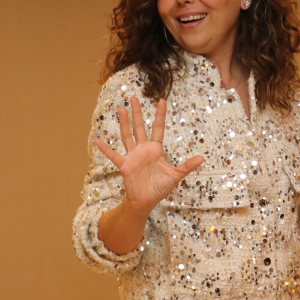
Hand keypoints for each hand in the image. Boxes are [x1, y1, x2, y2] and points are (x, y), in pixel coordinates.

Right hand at [94, 96, 203, 214]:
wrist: (146, 201)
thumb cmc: (160, 188)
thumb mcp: (176, 176)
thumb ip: (187, 166)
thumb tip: (202, 158)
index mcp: (155, 149)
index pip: (158, 128)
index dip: (160, 115)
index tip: (162, 101)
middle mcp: (143, 149)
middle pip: (140, 127)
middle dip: (138, 113)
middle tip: (135, 97)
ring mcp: (132, 156)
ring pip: (127, 136)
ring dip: (124, 123)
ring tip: (121, 108)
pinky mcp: (124, 165)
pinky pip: (113, 155)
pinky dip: (105, 149)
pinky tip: (97, 140)